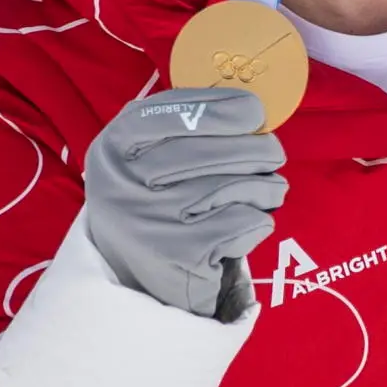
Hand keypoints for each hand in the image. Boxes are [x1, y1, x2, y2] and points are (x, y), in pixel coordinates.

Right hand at [81, 86, 287, 320]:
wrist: (141, 281)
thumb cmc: (157, 205)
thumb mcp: (147, 159)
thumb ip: (183, 127)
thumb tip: (248, 106)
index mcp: (112, 150)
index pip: (167, 114)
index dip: (217, 108)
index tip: (253, 110)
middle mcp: (122, 185)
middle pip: (206, 151)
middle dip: (255, 147)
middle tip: (274, 153)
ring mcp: (148, 222)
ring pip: (230, 186)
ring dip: (264, 186)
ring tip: (271, 189)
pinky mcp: (179, 255)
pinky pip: (241, 222)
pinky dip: (257, 221)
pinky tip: (248, 225)